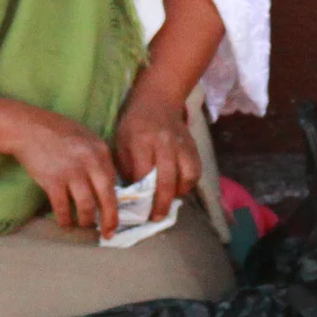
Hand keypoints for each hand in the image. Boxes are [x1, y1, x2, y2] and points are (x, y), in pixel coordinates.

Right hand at [7, 107, 119, 235]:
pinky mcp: (52, 181)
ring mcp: (71, 172)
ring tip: (85, 225)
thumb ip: (97, 158)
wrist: (28, 127)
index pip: (114, 181)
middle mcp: (90, 162)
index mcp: (100, 150)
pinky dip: (65, 220)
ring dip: (87, 221)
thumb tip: (106, 185)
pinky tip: (65, 223)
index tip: (115, 213)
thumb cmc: (57, 132)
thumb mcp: (85, 138)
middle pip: (107, 197)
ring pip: (87, 206)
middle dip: (110, 219)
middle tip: (109, 232)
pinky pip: (63, 208)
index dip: (116, 200)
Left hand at [112, 88, 201, 223]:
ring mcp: (181, 145)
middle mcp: (164, 144)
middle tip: (155, 218)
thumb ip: (125, 168)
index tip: (135, 210)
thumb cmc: (133, 124)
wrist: (158, 99)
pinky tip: (179, 189)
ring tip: (169, 202)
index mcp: (141, 141)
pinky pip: (196, 171)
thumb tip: (130, 196)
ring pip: (186, 177)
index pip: (142, 175)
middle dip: (161, 203)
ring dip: (178, 194)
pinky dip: (188, 184)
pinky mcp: (193, 146)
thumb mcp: (121, 142)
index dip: (140, 196)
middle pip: (166, 180)